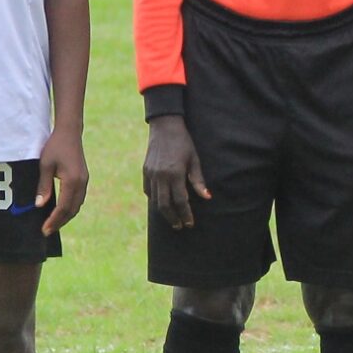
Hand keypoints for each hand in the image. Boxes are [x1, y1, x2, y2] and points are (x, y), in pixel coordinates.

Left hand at [37, 126, 88, 233]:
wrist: (70, 132)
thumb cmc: (55, 146)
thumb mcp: (45, 165)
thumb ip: (43, 186)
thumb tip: (39, 205)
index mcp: (72, 181)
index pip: (63, 207)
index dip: (54, 220)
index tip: (44, 230)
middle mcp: (82, 183)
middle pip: (72, 210)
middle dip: (60, 222)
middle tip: (47, 231)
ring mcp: (84, 181)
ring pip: (77, 205)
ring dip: (66, 216)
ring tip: (53, 224)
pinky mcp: (83, 178)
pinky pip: (78, 198)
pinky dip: (70, 208)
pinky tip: (61, 210)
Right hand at [144, 114, 211, 228]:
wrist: (165, 126)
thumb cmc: (184, 143)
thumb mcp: (194, 160)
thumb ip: (198, 180)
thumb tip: (207, 197)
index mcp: (175, 173)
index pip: (181, 201)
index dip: (186, 214)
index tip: (190, 223)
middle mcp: (161, 176)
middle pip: (165, 205)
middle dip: (173, 218)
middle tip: (180, 226)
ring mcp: (151, 174)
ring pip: (155, 200)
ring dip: (163, 212)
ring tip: (172, 218)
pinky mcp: (145, 171)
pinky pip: (148, 191)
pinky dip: (154, 199)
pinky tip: (162, 203)